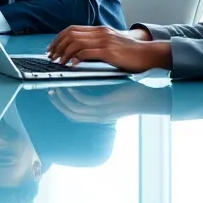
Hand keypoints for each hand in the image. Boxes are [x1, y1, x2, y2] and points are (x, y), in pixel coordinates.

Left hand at [46, 26, 171, 72]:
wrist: (147, 53)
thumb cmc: (129, 52)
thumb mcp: (110, 43)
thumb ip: (96, 44)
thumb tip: (77, 52)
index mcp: (99, 30)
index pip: (72, 29)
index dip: (59, 38)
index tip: (52, 48)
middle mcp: (100, 32)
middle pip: (70, 34)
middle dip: (57, 45)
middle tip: (51, 56)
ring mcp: (104, 41)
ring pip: (76, 43)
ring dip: (64, 53)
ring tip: (59, 62)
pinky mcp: (109, 51)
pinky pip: (87, 52)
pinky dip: (77, 58)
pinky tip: (73, 64)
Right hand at [46, 84, 170, 122]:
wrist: (153, 96)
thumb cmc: (135, 93)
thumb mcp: (115, 96)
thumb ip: (101, 94)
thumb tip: (88, 84)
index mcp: (100, 115)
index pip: (75, 114)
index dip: (61, 106)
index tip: (52, 95)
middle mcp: (100, 117)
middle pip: (72, 114)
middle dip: (58, 103)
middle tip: (49, 92)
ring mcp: (103, 113)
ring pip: (76, 109)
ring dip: (63, 99)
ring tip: (56, 87)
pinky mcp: (108, 106)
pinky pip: (86, 102)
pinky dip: (75, 95)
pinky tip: (70, 86)